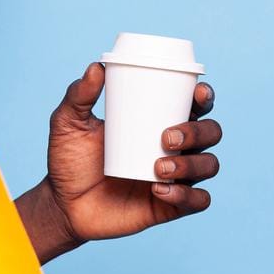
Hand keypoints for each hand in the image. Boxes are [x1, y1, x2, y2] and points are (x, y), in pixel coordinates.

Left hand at [37, 64, 220, 244]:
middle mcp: (174, 149)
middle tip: (165, 137)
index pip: (194, 105)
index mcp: (158, 122)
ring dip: (192, 164)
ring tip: (158, 168)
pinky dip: (186, 195)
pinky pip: (198, 201)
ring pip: (209, 165)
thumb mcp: (69, 124)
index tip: (197, 92)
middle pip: (211, 132)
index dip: (204, 96)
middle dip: (198, 131)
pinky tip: (160, 190)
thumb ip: (78, 96)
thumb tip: (96, 67)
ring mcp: (175, 178)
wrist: (62, 204)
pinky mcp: (170, 207)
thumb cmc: (69, 160)